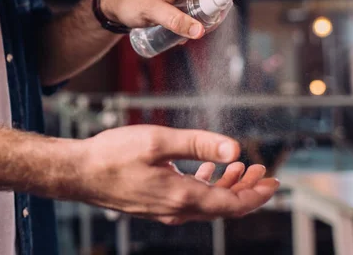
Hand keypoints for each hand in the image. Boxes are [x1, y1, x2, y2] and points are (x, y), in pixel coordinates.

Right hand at [74, 125, 278, 224]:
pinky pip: (189, 200)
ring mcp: (163, 210)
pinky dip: (204, 185)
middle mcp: (176, 210)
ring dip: (226, 186)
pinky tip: (205, 170)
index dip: (256, 194)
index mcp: (182, 197)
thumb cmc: (112, 156)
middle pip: (223, 207)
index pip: (232, 205)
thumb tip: (235, 149)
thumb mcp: (158, 142)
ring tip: (240, 167)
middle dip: (246, 189)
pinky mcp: (153, 204)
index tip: (274, 181)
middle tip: (263, 171)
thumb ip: (198, 144)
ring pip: (207, 203)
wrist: (78, 173)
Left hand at [101, 0, 244, 38]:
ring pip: (208, 1)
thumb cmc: (131, 3)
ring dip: (208, 17)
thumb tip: (200, 31)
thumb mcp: (150, 12)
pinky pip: (199, 11)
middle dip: (219, 6)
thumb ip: (174, 21)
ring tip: (194, 32)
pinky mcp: (183, 3)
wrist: (118, 5)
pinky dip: (198, 23)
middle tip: (208, 25)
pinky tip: (184, 35)